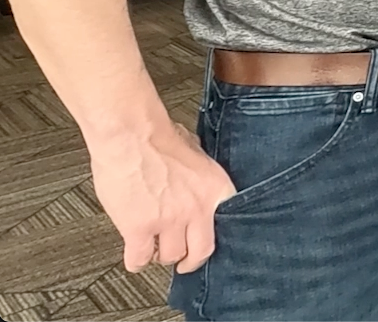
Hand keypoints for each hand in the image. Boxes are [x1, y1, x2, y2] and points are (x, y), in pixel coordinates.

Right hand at [92, 120, 235, 273]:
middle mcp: (197, 208)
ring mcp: (169, 221)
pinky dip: (137, 262)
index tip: (205, 242)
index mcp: (216, 189)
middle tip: (185, 262)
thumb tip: (196, 182)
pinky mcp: (140, 228)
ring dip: (161, 255)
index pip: (226, 225)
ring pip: (169, 256)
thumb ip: (201, 176)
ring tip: (155, 249)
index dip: (213, 236)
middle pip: (201, 251)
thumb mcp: (197, 154)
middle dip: (191, 260)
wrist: (131, 135)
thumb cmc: (159, 137)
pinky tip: (136, 258)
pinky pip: (140, 258)